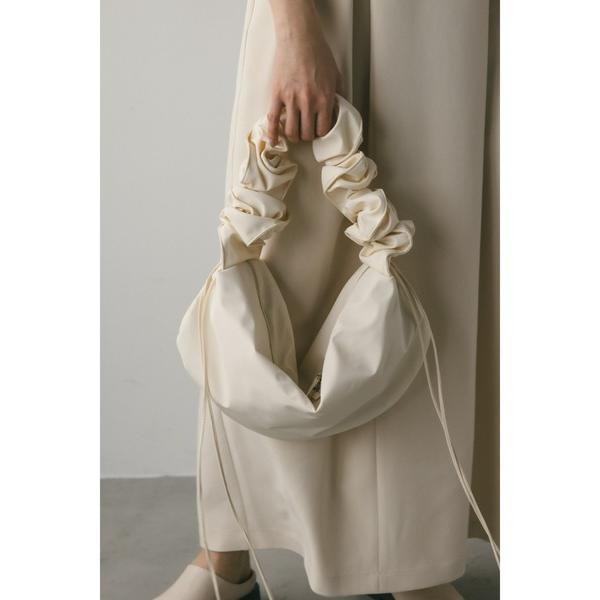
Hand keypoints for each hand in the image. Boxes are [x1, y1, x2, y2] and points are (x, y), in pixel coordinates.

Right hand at [268, 0, 342, 144]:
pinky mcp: (277, 94)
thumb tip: (341, 110)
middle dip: (307, 136)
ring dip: (294, 136)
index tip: (318, 132)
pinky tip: (274, 140)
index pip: (323, 129)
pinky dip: (273, 133)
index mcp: (324, 99)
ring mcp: (291, 99)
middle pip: (307, 133)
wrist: (299, 38)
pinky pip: (273, 119)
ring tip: (294, 134)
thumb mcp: (336, 75)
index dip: (321, 134)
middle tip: (306, 132)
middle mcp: (308, 102)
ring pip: (291, 131)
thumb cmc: (318, 54)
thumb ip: (340, 95)